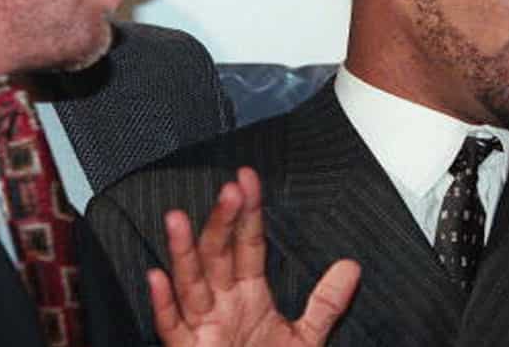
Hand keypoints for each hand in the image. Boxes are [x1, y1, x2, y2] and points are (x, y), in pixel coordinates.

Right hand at [149, 167, 360, 345]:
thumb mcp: (306, 337)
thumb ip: (326, 302)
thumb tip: (351, 267)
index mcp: (248, 295)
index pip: (248, 244)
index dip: (249, 212)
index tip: (248, 179)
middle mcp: (221, 304)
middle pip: (218, 254)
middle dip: (222, 222)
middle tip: (230, 190)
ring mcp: (202, 327)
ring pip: (189, 282)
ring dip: (183, 251)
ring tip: (178, 218)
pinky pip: (171, 326)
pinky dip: (162, 302)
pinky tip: (157, 277)